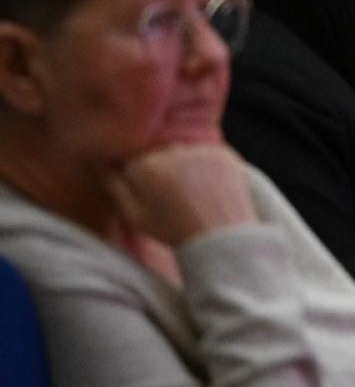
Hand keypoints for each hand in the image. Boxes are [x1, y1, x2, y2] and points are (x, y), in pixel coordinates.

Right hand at [109, 144, 257, 246]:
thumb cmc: (172, 230)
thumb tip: (99, 161)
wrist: (220, 238)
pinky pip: (208, 156)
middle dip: (163, 170)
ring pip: (184, 153)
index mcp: (145, 165)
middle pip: (159, 153)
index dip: (141, 180)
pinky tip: (211, 190)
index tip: (153, 197)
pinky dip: (208, 169)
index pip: (133, 160)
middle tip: (175, 199)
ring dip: (185, 167)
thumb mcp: (134, 215)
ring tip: (195, 196)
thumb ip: (114, 185)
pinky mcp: (224, 153)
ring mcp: (200, 149)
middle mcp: (172, 150)